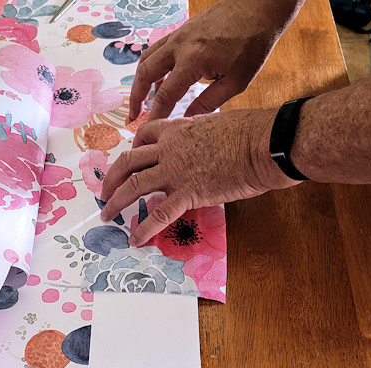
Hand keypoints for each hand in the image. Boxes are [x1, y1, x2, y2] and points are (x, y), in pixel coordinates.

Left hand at [99, 109, 299, 245]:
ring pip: (134, 186)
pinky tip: (135, 240)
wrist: (266, 143)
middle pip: (128, 162)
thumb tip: (198, 148)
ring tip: (108, 216)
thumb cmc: (251, 132)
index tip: (129, 161)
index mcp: (177, 129)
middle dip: (111, 179)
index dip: (132, 149)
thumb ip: (198, 137)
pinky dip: (144, 228)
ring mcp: (176, 171)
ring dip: (116, 203)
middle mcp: (169, 148)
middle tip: (104, 193)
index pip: (143, 135)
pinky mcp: (189, 193)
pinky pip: (159, 213)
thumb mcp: (216, 124)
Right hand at [130, 0, 295, 119]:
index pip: (165, 94)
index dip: (156, 114)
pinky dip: (150, 65)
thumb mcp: (236, 81)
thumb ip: (209, 102)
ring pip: (146, 59)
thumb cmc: (252, 43)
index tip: (150, 126)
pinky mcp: (181, 31)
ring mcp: (177, 35)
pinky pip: (156, 50)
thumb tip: (188, 119)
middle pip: (145, 74)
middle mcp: (179, 46)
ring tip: (140, 99)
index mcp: (192, 60)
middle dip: (136, 97)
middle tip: (133, 114)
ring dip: (140, 80)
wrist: (258, 9)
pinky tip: (157, 79)